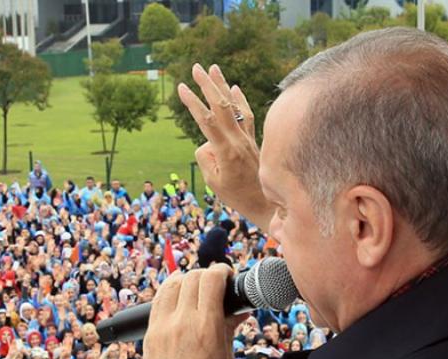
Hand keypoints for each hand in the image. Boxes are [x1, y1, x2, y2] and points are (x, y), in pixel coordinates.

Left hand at [139, 267, 246, 358]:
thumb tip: (238, 311)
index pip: (211, 279)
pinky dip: (169, 291)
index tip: (226, 275)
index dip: (221, 271)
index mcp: (207, 326)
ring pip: (172, 283)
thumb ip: (229, 329)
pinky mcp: (150, 332)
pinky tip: (176, 295)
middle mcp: (182, 321)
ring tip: (195, 288)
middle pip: (192, 277)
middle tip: (214, 284)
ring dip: (186, 279)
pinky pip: (158, 299)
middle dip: (206, 275)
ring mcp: (162, 325)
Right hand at [177, 64, 268, 227]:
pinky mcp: (252, 140)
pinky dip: (240, 100)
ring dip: (222, 85)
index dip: (192, 102)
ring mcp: (247, 138)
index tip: (181, 87)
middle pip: (221, 106)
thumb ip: (206, 158)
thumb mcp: (213, 182)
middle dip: (207, 85)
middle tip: (195, 67)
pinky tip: (234, 88)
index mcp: (225, 150)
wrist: (267, 203)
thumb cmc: (237, 196)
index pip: (206, 120)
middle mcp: (238, 139)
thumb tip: (207, 142)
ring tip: (213, 68)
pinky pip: (246, 115)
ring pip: (233, 106)